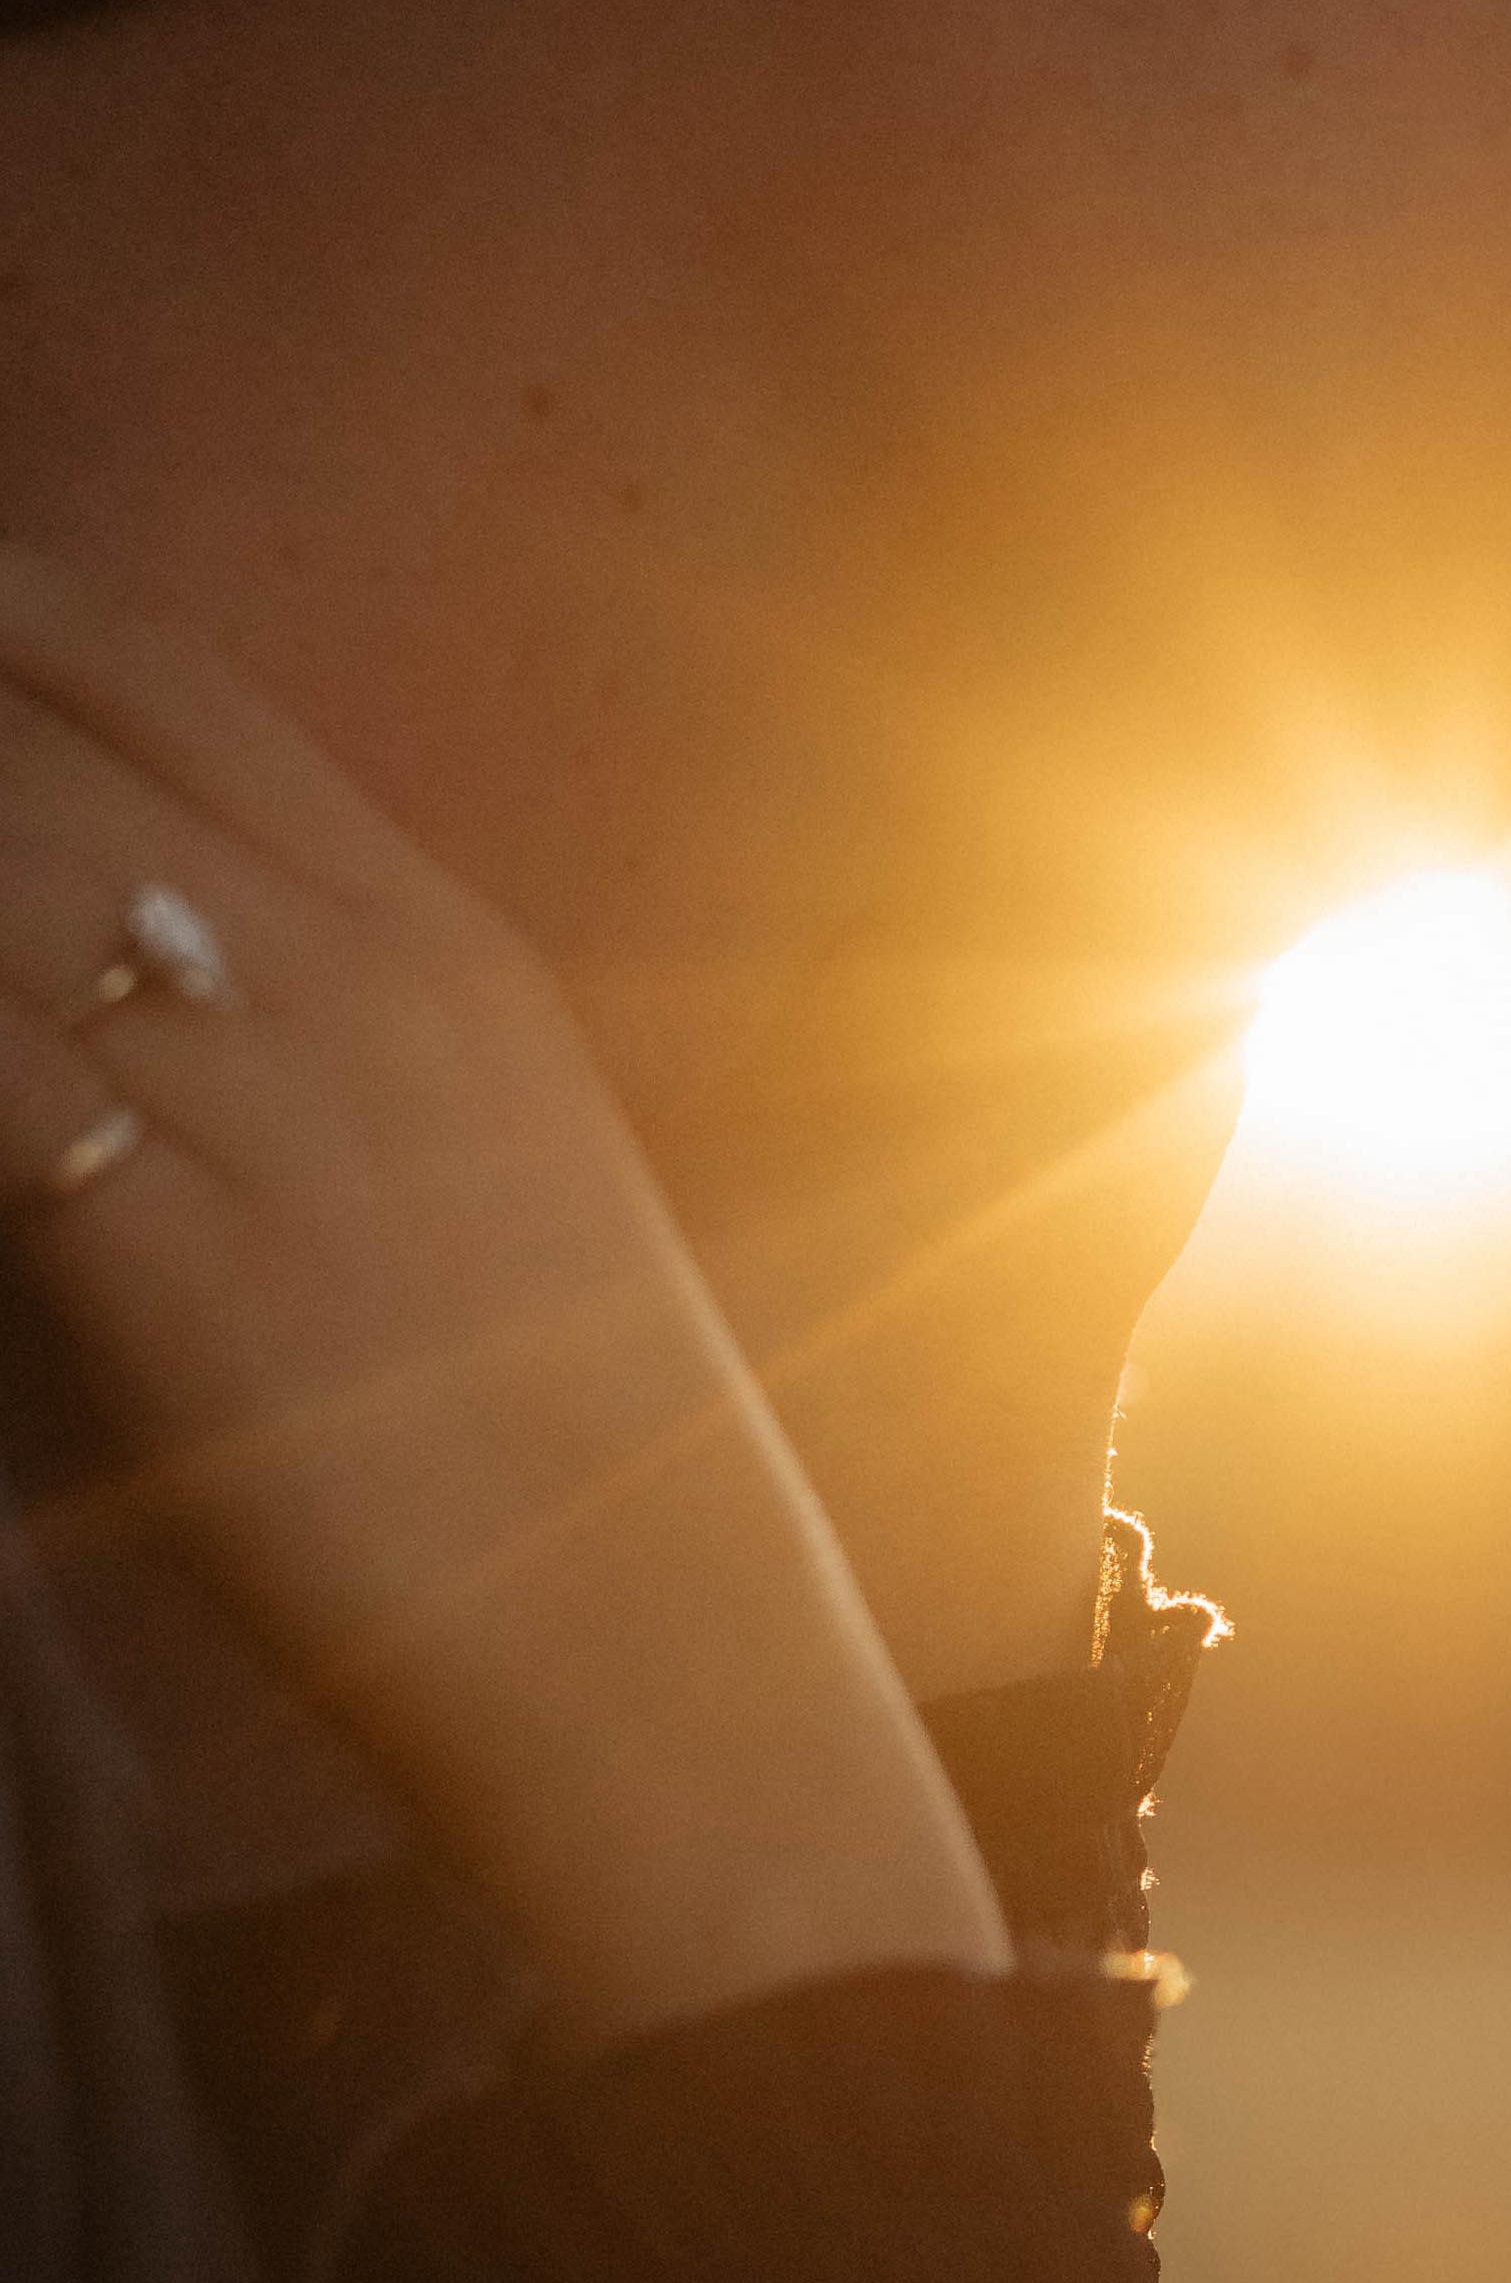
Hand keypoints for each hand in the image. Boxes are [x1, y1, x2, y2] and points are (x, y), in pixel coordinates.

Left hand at [0, 549, 1003, 2047]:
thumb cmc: (569, 1459)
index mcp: (441, 942)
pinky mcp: (174, 1261)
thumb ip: (331, 1035)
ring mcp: (270, 1113)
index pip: (164, 677)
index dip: (1, 610)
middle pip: (31, 748)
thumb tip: (147, 983)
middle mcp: (357, 982)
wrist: (671, 1671)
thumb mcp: (497, 1166)